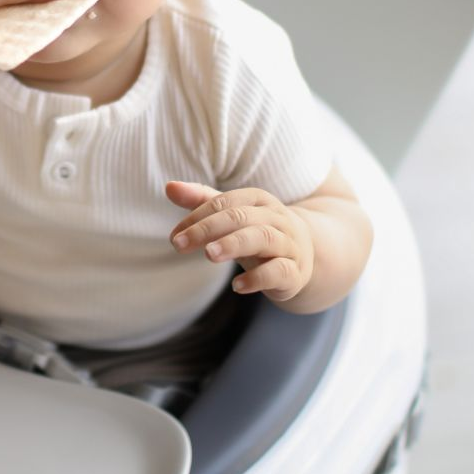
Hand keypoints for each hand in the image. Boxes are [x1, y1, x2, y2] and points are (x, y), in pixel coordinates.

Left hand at [166, 181, 314, 301]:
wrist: (303, 256)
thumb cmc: (256, 231)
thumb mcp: (232, 215)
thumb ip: (202, 201)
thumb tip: (169, 187)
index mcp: (258, 200)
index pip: (225, 203)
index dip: (197, 217)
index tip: (174, 237)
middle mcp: (275, 218)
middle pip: (241, 217)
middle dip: (208, 229)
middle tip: (178, 245)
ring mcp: (288, 244)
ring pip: (263, 238)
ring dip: (233, 245)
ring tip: (209, 254)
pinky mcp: (294, 271)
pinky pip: (279, 271)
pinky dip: (258, 278)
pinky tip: (237, 286)